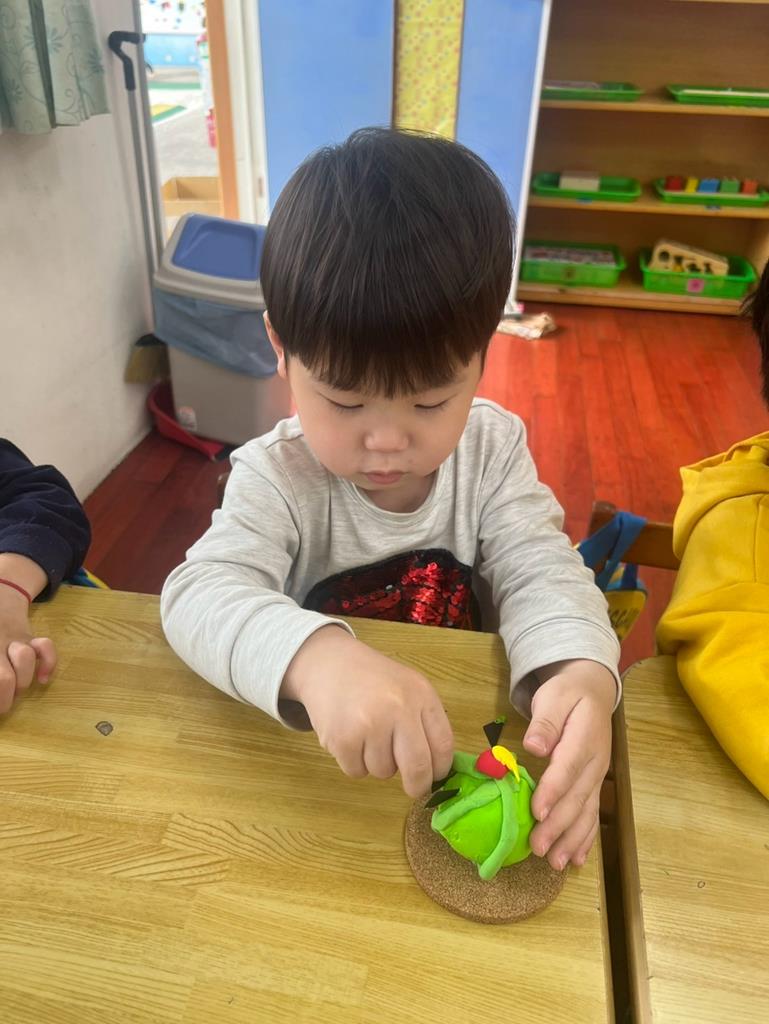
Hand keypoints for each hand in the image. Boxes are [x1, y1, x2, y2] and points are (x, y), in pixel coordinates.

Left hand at [0, 586, 56, 712]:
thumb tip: (0, 682)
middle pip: (4, 679)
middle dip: (5, 699)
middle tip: (3, 706)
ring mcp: (15, 640)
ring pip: (24, 661)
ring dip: (21, 683)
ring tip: (15, 691)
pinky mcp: (31, 638)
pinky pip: (46, 648)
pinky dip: (49, 665)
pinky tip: (43, 679)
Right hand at [280, 626, 453, 796]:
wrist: (328, 663)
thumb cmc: (373, 680)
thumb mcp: (408, 687)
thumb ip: (425, 722)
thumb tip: (436, 769)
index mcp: (420, 694)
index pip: (443, 745)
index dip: (441, 769)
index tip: (435, 777)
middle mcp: (398, 708)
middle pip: (418, 767)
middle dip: (418, 786)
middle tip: (414, 789)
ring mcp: (369, 724)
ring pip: (384, 772)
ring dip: (378, 764)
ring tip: (368, 736)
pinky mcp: (342, 739)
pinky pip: (357, 771)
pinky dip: (354, 763)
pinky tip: (350, 737)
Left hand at [522, 659, 615, 869]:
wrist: (594, 691)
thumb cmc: (568, 693)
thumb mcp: (554, 696)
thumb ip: (545, 720)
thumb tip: (535, 745)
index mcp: (583, 737)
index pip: (567, 768)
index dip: (553, 791)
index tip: (536, 813)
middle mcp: (595, 762)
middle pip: (577, 797)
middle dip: (558, 826)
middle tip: (538, 849)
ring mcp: (597, 776)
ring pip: (587, 812)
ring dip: (572, 839)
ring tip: (556, 863)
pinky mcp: (595, 784)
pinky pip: (593, 814)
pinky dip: (586, 838)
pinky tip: (577, 859)